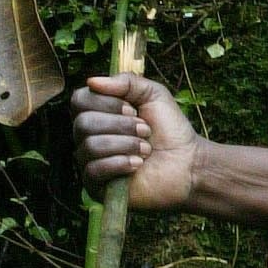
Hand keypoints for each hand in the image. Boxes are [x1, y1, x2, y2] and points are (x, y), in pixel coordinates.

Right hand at [71, 71, 198, 213]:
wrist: (187, 163)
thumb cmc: (170, 129)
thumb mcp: (153, 94)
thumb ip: (126, 82)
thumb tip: (91, 81)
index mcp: (97, 112)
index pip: (79, 100)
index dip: (106, 102)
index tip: (133, 109)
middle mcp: (88, 136)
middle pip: (83, 123)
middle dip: (120, 125)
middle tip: (145, 131)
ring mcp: (90, 161)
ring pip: (90, 146)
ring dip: (125, 144)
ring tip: (146, 149)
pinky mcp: (97, 186)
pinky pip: (93, 170)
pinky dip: (119, 163)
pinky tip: (137, 164)